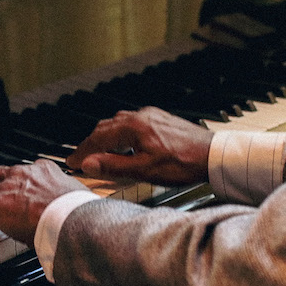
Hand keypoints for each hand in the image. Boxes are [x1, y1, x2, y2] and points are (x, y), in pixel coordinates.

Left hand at [0, 159, 87, 245]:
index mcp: (41, 170)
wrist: (73, 216)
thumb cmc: (81, 212)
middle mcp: (19, 176)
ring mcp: (4, 192)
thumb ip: (67, 200)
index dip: (7, 178)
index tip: (2, 181)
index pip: (18, 172)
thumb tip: (74, 211)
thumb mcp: (76, 197)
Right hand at [65, 107, 213, 185]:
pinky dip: (120, 133)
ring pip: (119, 123)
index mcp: (133, 126)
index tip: (72, 162)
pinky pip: (132, 123)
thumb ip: (114, 166)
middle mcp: (140, 116)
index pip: (98, 137)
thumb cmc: (182, 163)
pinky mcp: (161, 119)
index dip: (82, 151)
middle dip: (90, 143)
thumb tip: (88, 163)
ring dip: (105, 137)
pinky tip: (123, 144)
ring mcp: (151, 115)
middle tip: (80, 158)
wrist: (213, 155)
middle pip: (106, 127)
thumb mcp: (144, 170)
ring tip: (98, 152)